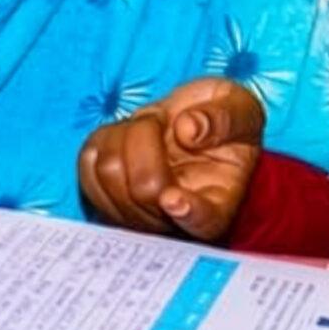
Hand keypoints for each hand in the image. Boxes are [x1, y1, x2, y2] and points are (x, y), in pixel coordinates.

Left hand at [78, 78, 264, 240]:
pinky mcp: (106, 197)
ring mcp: (137, 213)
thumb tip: (189, 130)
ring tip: (147, 125)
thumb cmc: (226, 120)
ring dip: (123, 135)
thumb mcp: (240, 108)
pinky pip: (88, 167)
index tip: (173, 198)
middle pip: (144, 187)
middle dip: (145, 138)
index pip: (203, 222)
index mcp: (219, 204)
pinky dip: (102, 139)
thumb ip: (224, 118)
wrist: (196, 125)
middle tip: (161, 118)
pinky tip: (125, 133)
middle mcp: (175, 219)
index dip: (186, 212)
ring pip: (110, 177)